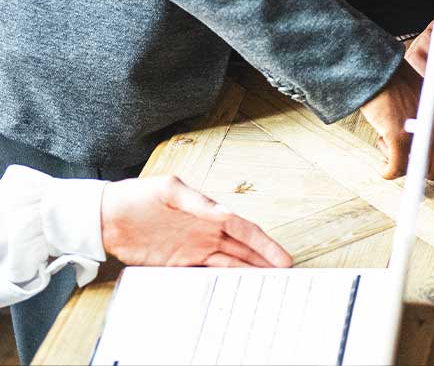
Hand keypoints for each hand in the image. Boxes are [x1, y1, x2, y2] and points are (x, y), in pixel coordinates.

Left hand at [100, 174, 291, 267]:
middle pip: (242, 250)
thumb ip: (198, 203)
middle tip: (283, 275)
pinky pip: (204, 273)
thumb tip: (225, 213)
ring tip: (264, 284)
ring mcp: (192, 248)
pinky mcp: (176, 263)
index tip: (281, 257)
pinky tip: (232, 287)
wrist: (106, 216)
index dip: (264, 244)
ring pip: (227, 263)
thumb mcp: (169, 189)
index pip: (244, 230)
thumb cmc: (138, 195)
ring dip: (246, 272)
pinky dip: (220, 280)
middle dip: (263, 261)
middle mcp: (206, 232)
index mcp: (209, 213)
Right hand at [359, 67, 433, 193]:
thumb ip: (428, 137)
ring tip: (390, 133)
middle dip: (415, 165)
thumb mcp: (425, 111)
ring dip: (396, 159)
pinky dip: (385, 167)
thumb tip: (417, 167)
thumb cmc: (398, 94)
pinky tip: (382, 144)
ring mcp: (425, 134)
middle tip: (400, 143)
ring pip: (414, 171)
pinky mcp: (402, 138)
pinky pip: (395, 170)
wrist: (381, 72)